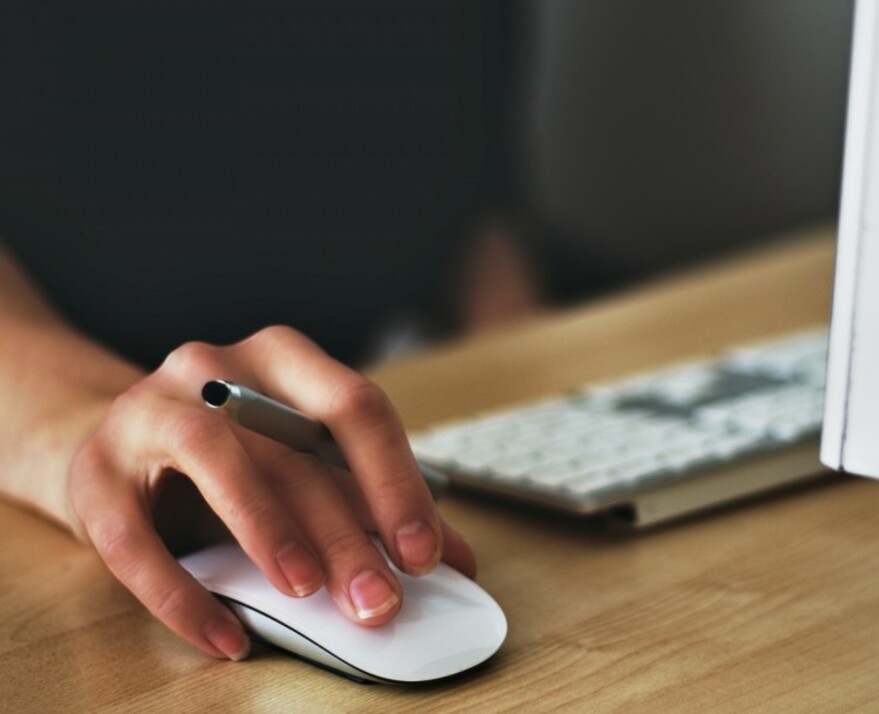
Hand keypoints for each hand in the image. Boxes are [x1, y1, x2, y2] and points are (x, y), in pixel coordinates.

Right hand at [68, 325, 475, 660]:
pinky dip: (183, 594)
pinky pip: (133, 537)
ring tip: (306, 592)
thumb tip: (455, 559)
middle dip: (345, 532)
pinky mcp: (94, 472)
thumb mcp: (304, 467)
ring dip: (268, 529)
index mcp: (284, 360)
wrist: (117, 448)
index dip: (395, 482)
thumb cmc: (232, 457)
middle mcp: (216, 368)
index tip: (425, 552)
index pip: (355, 408)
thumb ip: (373, 505)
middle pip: (293, 448)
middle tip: (378, 599)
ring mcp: (147, 411)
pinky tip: (226, 637)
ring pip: (215, 459)